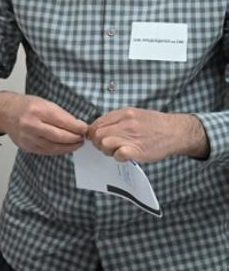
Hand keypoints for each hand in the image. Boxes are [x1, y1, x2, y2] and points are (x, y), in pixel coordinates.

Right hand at [0, 91, 87, 155]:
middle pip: (59, 136)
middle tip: (81, 138)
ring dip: (68, 147)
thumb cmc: (26, 106)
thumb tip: (78, 126)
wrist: (5, 112)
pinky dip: (57, 150)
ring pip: (53, 147)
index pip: (63, 122)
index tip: (84, 128)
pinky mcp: (26, 146)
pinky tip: (64, 147)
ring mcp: (27, 137)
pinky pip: (46, 151)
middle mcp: (31, 124)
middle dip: (74, 138)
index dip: (77, 127)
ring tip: (76, 144)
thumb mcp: (44, 103)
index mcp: (37, 110)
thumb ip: (61, 115)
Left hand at [88, 108, 208, 162]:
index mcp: (123, 113)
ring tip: (116, 151)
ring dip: (107, 150)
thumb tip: (97, 128)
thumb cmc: (154, 124)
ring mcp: (132, 136)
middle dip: (98, 143)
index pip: (96, 124)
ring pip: (104, 143)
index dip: (93, 133)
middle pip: (97, 135)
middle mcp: (126, 123)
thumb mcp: (134, 113)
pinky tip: (125, 155)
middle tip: (107, 147)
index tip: (97, 138)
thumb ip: (116, 119)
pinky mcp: (138, 150)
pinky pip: (118, 154)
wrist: (176, 131)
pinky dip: (118, 157)